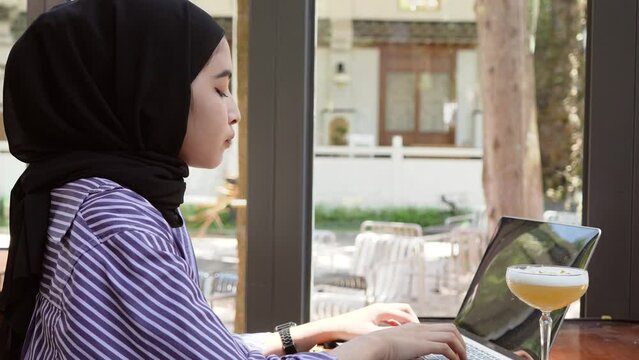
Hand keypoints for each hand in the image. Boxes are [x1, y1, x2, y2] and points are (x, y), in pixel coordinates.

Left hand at [326, 303, 419, 340]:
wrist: (334, 326)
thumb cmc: (350, 330)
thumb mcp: (371, 334)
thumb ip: (388, 335)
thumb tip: (402, 339)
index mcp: (382, 310)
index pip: (405, 314)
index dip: (415, 324)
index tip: (424, 333)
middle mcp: (380, 307)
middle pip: (404, 309)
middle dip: (413, 319)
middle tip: (420, 331)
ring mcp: (377, 310)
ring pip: (397, 313)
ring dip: (405, 321)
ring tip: (412, 333)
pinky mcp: (373, 315)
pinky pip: (390, 317)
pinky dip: (397, 323)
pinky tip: (398, 333)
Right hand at [331, 322, 466, 359]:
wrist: (376, 344)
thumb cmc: (382, 347)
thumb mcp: (399, 343)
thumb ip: (410, 345)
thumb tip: (417, 354)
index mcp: (417, 327)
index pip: (442, 326)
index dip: (453, 336)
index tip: (456, 347)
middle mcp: (423, 328)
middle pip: (451, 328)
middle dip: (461, 341)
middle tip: (463, 354)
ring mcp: (424, 335)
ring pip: (452, 336)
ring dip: (460, 348)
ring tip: (462, 359)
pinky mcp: (424, 344)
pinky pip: (445, 348)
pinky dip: (453, 355)